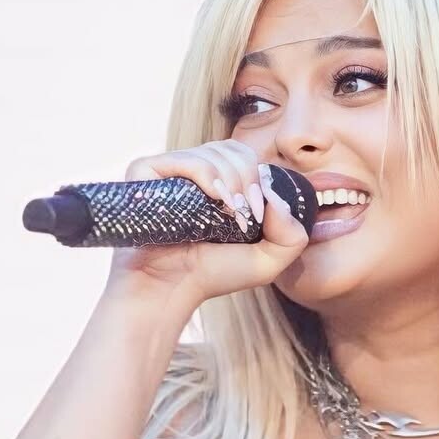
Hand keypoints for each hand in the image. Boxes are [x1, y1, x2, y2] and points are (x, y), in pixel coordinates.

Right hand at [105, 140, 309, 308]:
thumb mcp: (268, 262)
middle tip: (245, 215)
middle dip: (249, 178)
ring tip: (229, 212)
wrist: (171, 289)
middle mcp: (192, 172)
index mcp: (217, 183)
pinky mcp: (146, 172)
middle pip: (233, 149)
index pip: (244, 156)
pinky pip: (185, 158)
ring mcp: (169, 170)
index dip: (258, 177)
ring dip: (232, 181)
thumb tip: (276, 198)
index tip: (257, 214)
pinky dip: (207, 175)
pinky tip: (215, 198)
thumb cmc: (213, 275)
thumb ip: (292, 236)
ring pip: (213, 152)